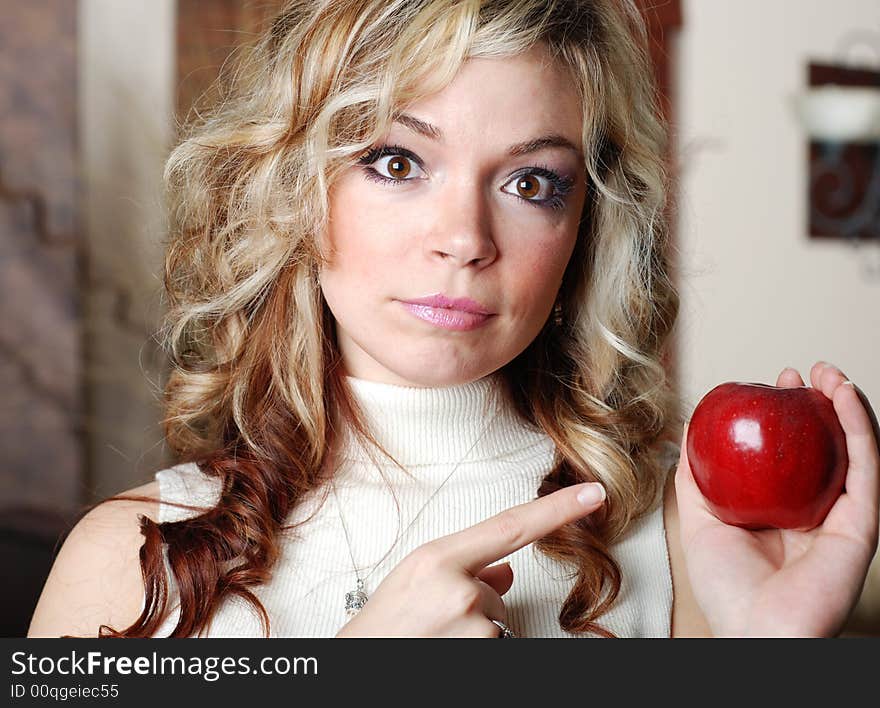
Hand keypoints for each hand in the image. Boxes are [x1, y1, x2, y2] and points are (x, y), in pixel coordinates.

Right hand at [334, 481, 606, 636]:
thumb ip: (461, 568)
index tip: (592, 494)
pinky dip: (476, 647)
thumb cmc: (380, 629)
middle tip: (431, 621)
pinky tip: (443, 646)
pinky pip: (496, 644)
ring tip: (432, 637)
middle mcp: (460, 590)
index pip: (511, 527)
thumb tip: (506, 571)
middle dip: (474, 605)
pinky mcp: (484, 653)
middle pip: (497, 592)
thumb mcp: (414, 582)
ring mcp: (474, 628)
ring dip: (473, 632)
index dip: (557, 509)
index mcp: (436, 559)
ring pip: (497, 624)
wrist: (361, 663)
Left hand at [675, 361, 879, 636]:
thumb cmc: (725, 586)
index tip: (768, 387)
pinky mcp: (859, 522)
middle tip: (798, 373)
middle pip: (823, 446)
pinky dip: (859, 426)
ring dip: (844, 405)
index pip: (789, 454)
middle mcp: (814, 510)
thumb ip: (696, 479)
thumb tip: (687, 432)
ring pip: (851, 449)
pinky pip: (865, 466)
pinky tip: (844, 395)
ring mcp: (839, 515)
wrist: (753, 628)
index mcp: (780, 510)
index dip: (784, 418)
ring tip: (825, 372)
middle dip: (815, 405)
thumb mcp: (699, 520)